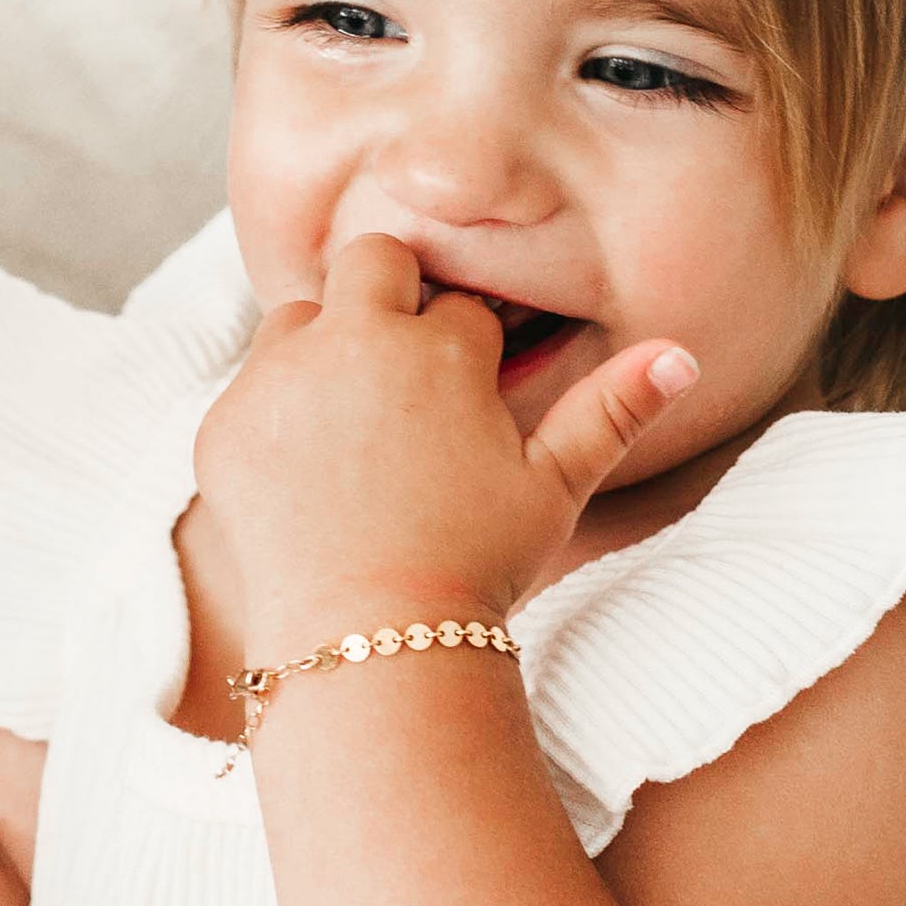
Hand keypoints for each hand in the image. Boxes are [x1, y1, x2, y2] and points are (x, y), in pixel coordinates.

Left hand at [195, 234, 697, 653]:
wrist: (369, 644)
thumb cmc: (474, 567)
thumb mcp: (553, 489)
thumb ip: (612, 412)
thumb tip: (682, 353)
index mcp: (438, 348)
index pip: (458, 307)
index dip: (466, 351)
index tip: (464, 407)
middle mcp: (351, 342)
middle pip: (372, 262)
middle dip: (391, 298)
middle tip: (401, 379)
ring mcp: (277, 381)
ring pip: (300, 317)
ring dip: (325, 347)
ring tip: (352, 429)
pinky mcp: (224, 425)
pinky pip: (248, 386)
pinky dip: (274, 412)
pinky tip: (306, 474)